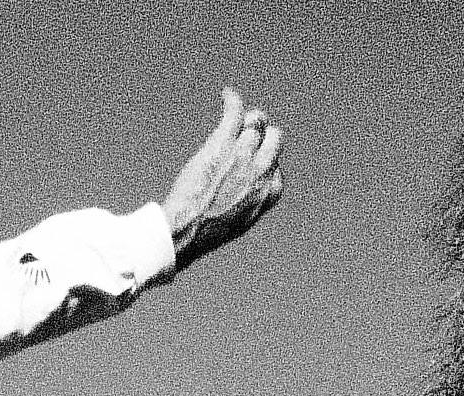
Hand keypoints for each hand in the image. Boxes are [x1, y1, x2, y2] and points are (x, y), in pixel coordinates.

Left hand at [162, 87, 283, 270]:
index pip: (276, 165)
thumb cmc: (206, 232)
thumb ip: (252, 202)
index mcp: (270, 191)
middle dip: (263, 135)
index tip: (249, 166)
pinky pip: (235, 111)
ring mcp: (244, 153)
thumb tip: (250, 194)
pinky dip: (232, 100)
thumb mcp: (240, 223)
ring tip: (230, 125)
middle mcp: (261, 169)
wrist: (187, 231)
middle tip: (246, 136)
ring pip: (254, 124)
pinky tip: (226, 95)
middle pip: (274, 138)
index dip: (263, 162)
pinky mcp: (224, 142)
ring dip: (244, 122)